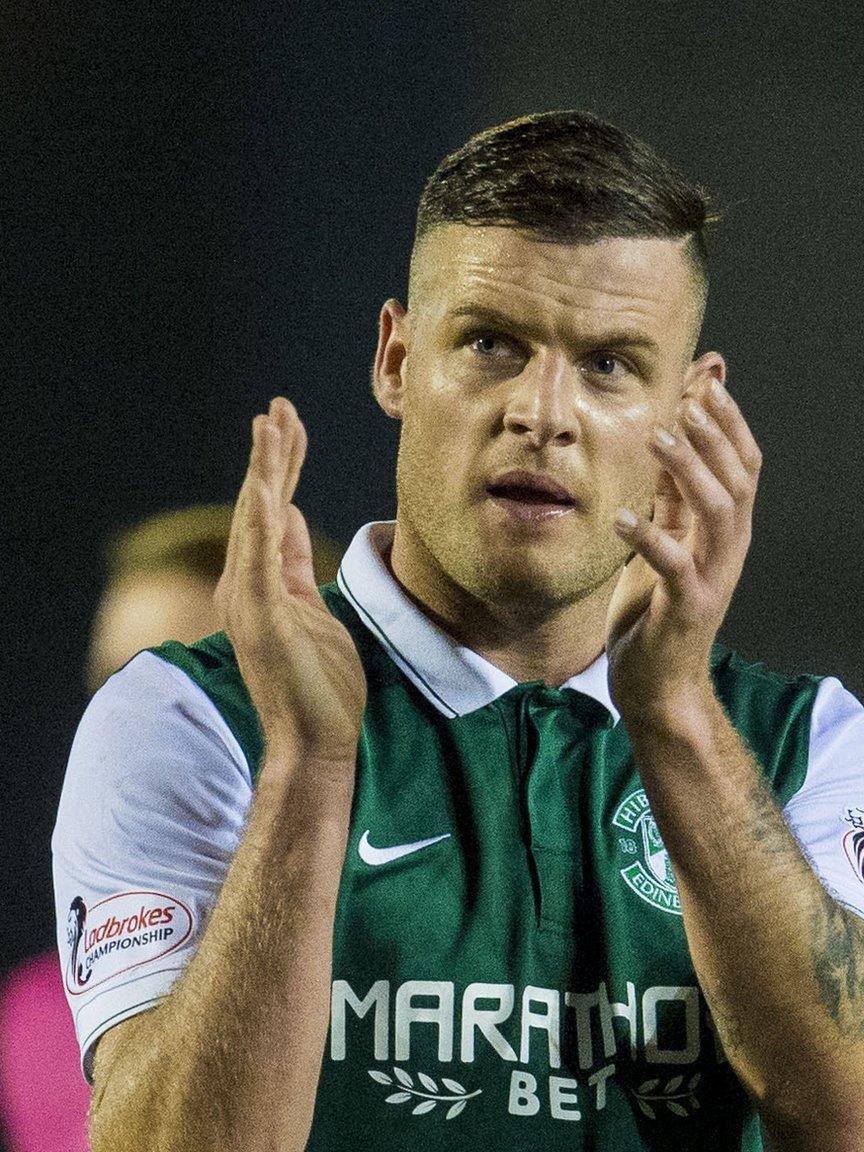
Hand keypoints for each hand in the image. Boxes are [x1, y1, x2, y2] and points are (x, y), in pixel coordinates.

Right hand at [218, 398, 365, 768]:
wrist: (315, 741)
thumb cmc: (322, 684)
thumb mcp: (313, 607)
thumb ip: (296, 564)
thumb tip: (292, 518)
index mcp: (262, 582)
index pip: (271, 511)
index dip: (280, 467)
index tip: (287, 425)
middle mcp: (246, 586)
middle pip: (259, 505)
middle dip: (271, 455)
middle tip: (279, 408)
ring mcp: (250, 601)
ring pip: (255, 521)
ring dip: (263, 472)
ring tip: (269, 425)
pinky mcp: (262, 619)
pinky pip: (260, 560)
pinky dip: (262, 522)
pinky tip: (269, 488)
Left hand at [607, 376, 760, 740]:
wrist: (659, 686)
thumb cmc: (656, 610)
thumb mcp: (664, 539)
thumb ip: (672, 493)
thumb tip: (675, 432)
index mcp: (728, 529)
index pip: (745, 463)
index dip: (730, 419)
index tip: (708, 377)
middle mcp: (731, 548)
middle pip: (739, 478)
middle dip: (716, 433)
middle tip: (689, 397)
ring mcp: (714, 577)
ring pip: (719, 511)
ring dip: (690, 469)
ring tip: (657, 437)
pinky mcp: (689, 606)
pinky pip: (674, 564)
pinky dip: (649, 537)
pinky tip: (621, 515)